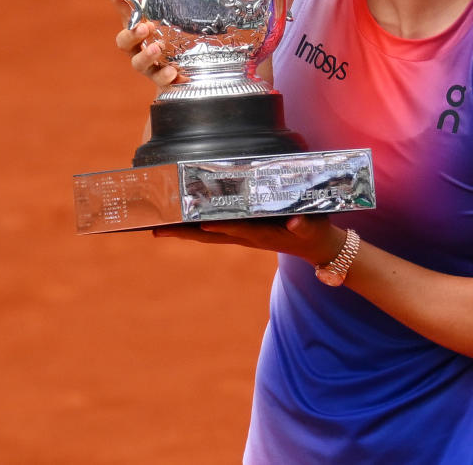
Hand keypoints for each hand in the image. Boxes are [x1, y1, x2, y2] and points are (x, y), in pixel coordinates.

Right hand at [110, 0, 180, 88]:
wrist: (179, 78)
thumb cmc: (170, 43)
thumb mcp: (168, 19)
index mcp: (137, 29)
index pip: (123, 8)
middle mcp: (138, 48)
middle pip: (123, 41)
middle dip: (130, 33)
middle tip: (142, 26)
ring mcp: (148, 66)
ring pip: (138, 63)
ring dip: (146, 55)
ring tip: (157, 48)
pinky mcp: (161, 80)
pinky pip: (160, 80)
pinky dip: (164, 76)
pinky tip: (173, 72)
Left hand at [152, 215, 345, 265]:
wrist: (315, 247)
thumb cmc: (314, 234)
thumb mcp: (312, 229)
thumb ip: (303, 226)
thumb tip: (295, 224)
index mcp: (262, 235)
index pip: (237, 230)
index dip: (220, 227)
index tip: (200, 225)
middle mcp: (247, 237)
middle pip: (210, 236)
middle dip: (184, 234)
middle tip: (157, 230)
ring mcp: (242, 236)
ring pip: (208, 235)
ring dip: (183, 233)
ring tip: (158, 229)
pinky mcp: (243, 233)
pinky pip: (214, 231)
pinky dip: (195, 228)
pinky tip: (180, 224)